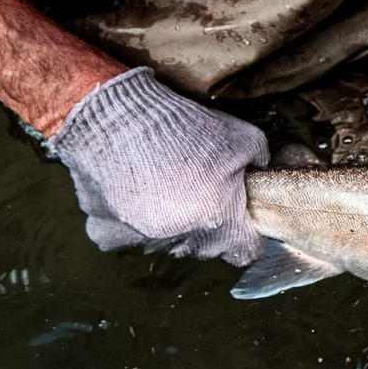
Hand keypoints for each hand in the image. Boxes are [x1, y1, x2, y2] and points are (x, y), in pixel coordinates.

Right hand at [47, 67, 268, 265]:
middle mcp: (181, 239)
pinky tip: (133, 191)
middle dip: (207, 224)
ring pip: (167, 243)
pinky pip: (127, 237)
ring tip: (163, 184)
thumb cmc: (184, 127)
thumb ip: (259, 165)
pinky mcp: (108, 235)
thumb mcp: (245, 138)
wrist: (120, 117)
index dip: (244, 234)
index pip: (244, 252)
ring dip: (170, 224)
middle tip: (197, 190)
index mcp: (219, 223)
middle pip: (205, 247)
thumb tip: (259, 175)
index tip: (238, 218)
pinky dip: (131, 221)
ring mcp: (142, 240)